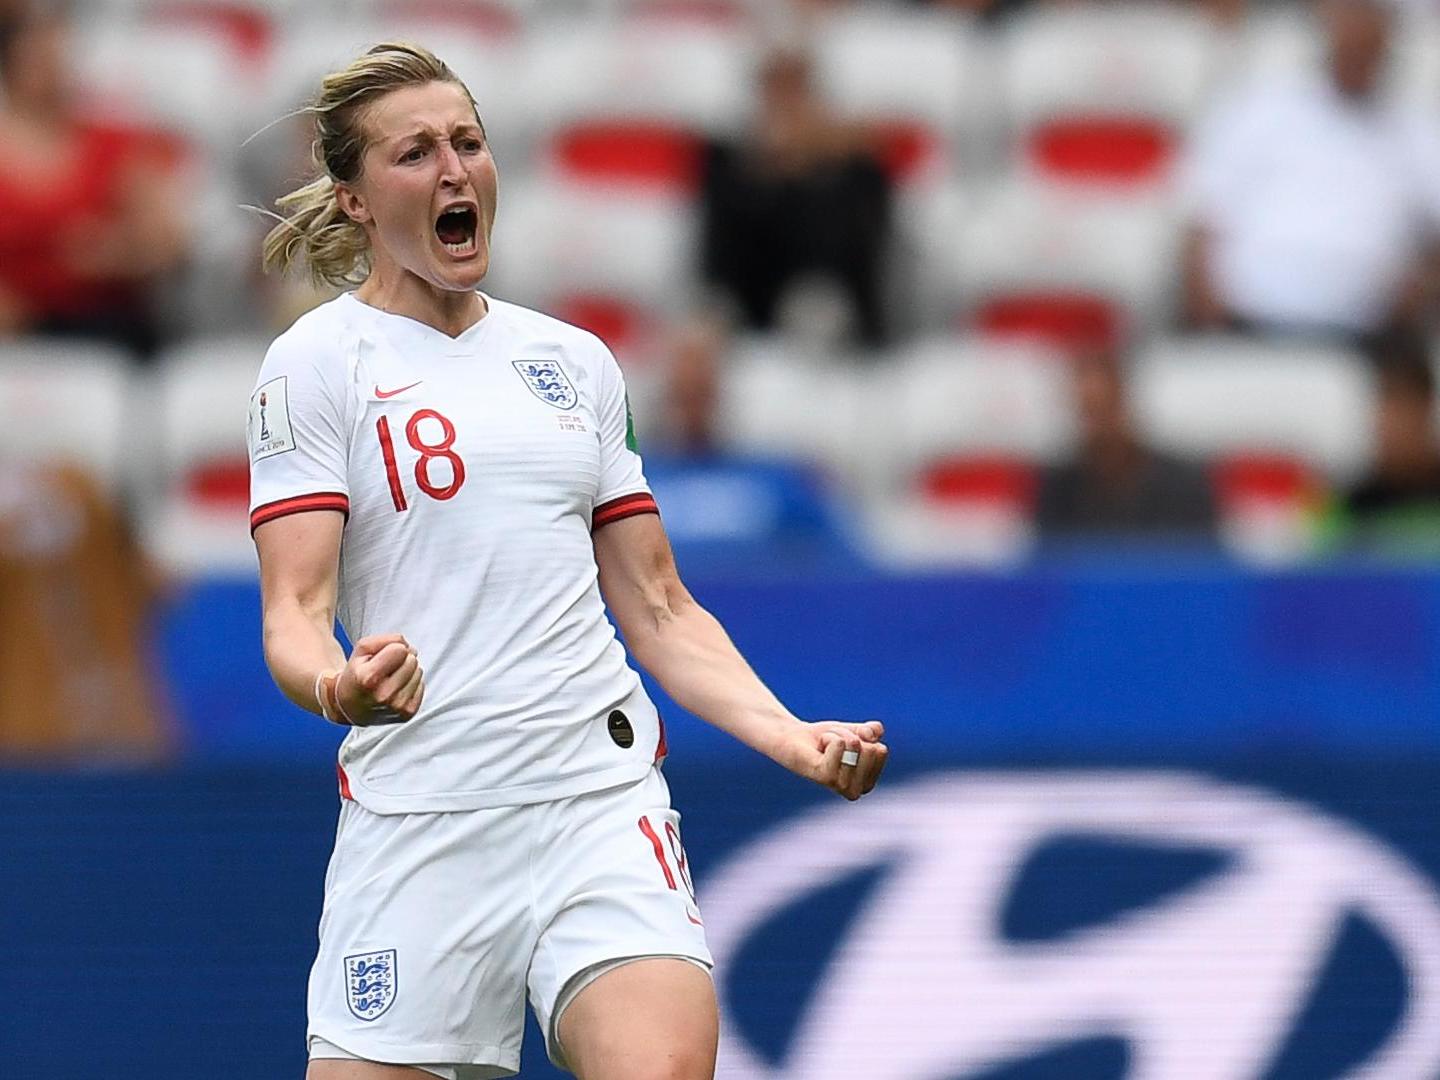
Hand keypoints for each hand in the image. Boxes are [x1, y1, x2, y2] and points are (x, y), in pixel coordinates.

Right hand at [335, 634, 424, 725]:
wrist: (350, 706)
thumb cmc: (357, 674)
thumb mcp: (361, 650)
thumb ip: (385, 640)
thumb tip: (409, 647)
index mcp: (368, 678)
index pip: (400, 650)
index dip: (391, 649)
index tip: (380, 658)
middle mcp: (384, 695)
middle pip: (411, 660)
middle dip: (400, 660)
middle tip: (385, 670)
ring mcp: (397, 707)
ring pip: (419, 672)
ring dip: (407, 672)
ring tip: (389, 680)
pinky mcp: (407, 713)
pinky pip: (421, 686)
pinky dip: (411, 684)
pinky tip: (396, 690)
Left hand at [770, 719, 887, 800]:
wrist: (792, 738)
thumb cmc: (823, 738)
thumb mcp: (853, 732)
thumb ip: (870, 733)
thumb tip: (874, 733)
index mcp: (867, 783)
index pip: (880, 751)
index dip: (862, 739)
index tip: (844, 744)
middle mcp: (856, 790)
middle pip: (871, 749)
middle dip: (850, 736)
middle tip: (831, 744)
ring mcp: (841, 786)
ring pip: (855, 744)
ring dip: (838, 735)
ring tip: (823, 745)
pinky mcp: (826, 777)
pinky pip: (840, 745)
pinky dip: (828, 737)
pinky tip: (817, 749)